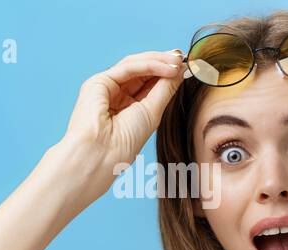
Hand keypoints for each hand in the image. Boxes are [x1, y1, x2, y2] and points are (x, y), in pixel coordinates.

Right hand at [58, 50, 185, 197]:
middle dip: (164, 62)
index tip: (188, 66)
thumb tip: (180, 70)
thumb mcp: (153, 112)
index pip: (150, 81)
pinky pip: (128, 67)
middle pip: (142, 70)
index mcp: (128, 104)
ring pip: (135, 64)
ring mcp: (106, 86)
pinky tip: (169, 68)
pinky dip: (150, 65)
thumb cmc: (125, 141)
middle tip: (184, 57)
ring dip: (159, 60)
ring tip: (179, 61)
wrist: (101, 154)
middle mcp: (116, 93)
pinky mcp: (98, 82)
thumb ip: (165, 89)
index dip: (168, 72)